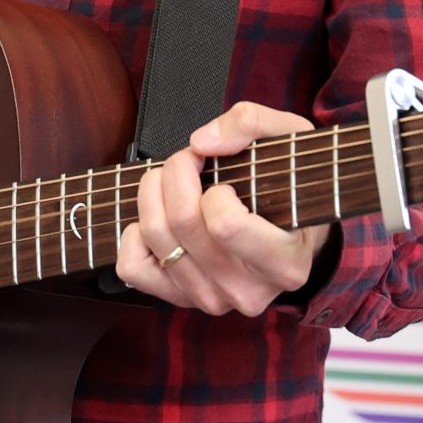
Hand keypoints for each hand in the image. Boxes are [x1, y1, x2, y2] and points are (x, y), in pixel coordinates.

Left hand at [114, 102, 326, 315]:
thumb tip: (201, 143)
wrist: (289, 235)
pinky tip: (160, 218)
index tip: (225, 177)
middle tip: (188, 160)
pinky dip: (134, 234)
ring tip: (171, 179)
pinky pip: (133, 267)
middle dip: (176, 172)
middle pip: (182, 222)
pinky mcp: (179, 299)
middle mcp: (248, 291)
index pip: (225, 225)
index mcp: (285, 263)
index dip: (215, 189)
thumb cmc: (289, 185)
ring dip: (153, 192)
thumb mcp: (289, 138)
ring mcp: (212, 299)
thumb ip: (251, 124)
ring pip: (155, 237)